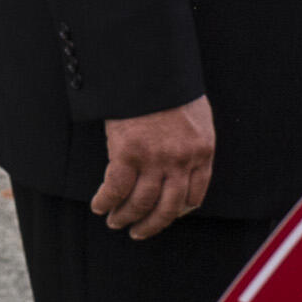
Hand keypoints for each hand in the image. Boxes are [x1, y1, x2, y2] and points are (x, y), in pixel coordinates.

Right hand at [92, 96, 215, 240]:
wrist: (151, 68)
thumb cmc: (170, 86)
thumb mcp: (196, 115)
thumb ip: (192, 142)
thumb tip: (181, 165)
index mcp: (202, 151)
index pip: (195, 196)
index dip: (179, 211)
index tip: (167, 216)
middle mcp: (181, 161)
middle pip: (168, 208)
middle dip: (151, 225)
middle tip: (138, 232)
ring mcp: (154, 159)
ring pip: (141, 204)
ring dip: (126, 217)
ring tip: (115, 222)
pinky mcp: (127, 154)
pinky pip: (115, 189)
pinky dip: (106, 201)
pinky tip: (99, 205)